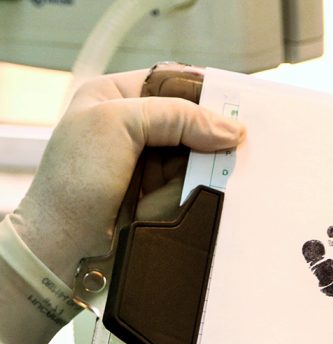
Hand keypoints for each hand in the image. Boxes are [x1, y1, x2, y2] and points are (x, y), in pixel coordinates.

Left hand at [0, 66, 243, 343]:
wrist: (66, 243)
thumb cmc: (73, 179)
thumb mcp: (118, 123)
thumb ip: (176, 116)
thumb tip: (230, 129)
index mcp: (116, 96)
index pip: (173, 83)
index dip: (206, 94)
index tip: (237, 109)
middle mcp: (134, 127)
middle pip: (191, 123)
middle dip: (211, 136)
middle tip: (236, 146)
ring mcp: (148, 163)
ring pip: (197, 157)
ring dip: (205, 168)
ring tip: (203, 178)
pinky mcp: (159, 194)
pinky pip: (193, 185)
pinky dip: (198, 191)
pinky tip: (195, 195)